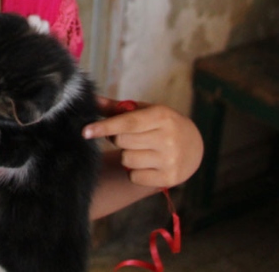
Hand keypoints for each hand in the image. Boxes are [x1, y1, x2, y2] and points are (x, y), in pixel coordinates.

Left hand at [83, 97, 202, 188]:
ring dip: (126, 155)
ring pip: (126, 160)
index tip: (85, 131)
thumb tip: (92, 100)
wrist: (193, 146)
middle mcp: (168, 138)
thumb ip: (118, 108)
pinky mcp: (169, 178)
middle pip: (123, 141)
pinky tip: (147, 163)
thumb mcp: (146, 111)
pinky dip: (134, 171)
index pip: (127, 123)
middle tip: (127, 136)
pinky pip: (134, 176)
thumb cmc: (162, 124)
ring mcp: (170, 160)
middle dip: (117, 138)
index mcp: (162, 116)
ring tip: (140, 149)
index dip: (105, 127)